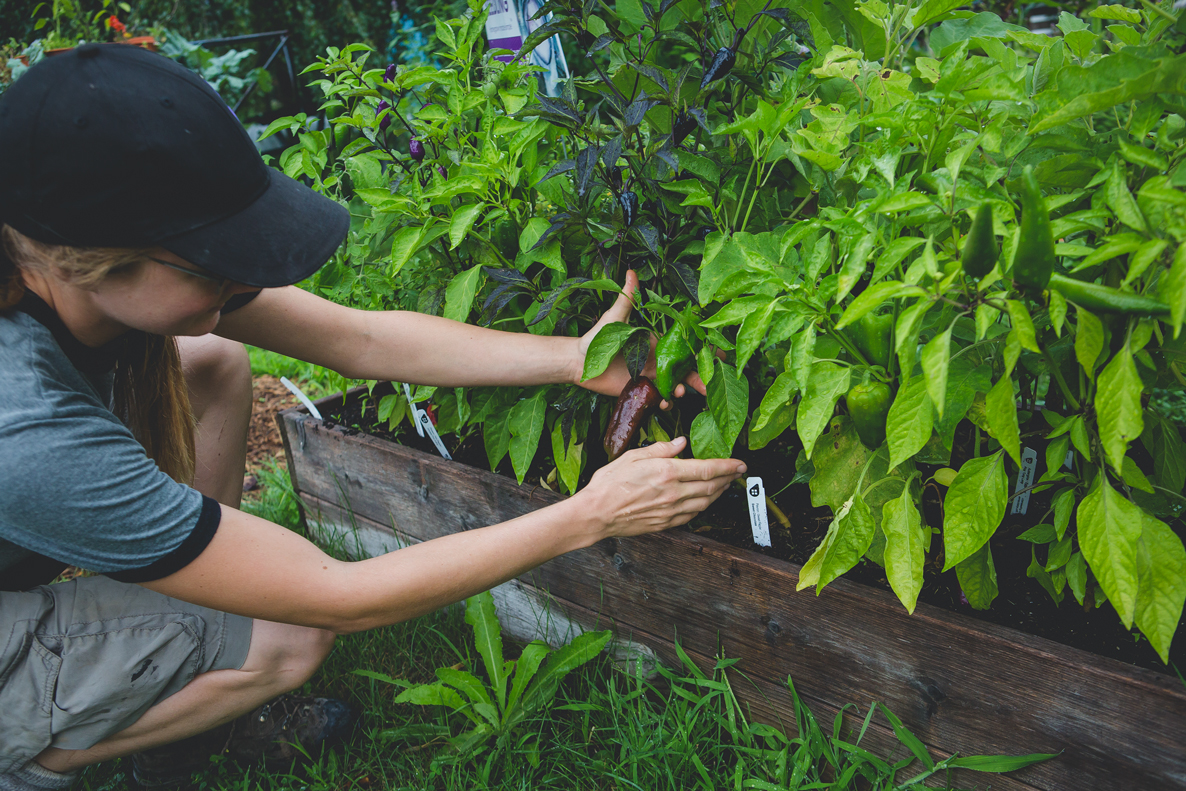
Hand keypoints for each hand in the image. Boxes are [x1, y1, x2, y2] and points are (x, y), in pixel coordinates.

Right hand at [573, 437, 744, 538]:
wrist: (597, 513)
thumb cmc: (609, 483)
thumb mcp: (633, 456)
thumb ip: (660, 449)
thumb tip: (681, 443)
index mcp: (667, 472)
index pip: (707, 469)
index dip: (727, 466)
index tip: (740, 463)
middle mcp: (673, 493)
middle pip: (711, 486)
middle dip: (728, 479)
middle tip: (738, 473)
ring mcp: (671, 511)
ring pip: (705, 502)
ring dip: (719, 493)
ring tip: (726, 485)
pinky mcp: (666, 523)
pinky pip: (692, 515)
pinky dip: (704, 506)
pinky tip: (706, 500)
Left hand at [576, 270, 705, 406]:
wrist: (577, 361)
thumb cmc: (596, 337)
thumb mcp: (615, 318)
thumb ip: (627, 299)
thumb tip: (631, 272)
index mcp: (655, 342)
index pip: (684, 346)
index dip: (702, 351)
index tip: (718, 356)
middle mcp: (656, 360)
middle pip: (684, 370)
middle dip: (698, 378)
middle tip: (708, 385)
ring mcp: (649, 376)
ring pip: (673, 386)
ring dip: (681, 391)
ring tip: (679, 394)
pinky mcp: (640, 390)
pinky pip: (657, 398)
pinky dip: (664, 402)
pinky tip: (663, 404)